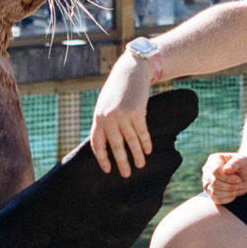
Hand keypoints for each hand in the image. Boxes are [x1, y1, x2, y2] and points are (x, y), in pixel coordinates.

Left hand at [87, 53, 153, 176]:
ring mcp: (123, 115)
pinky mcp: (137, 112)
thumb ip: (104, 123)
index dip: (103, 158)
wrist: (130, 72)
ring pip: (131, 141)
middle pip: (116, 146)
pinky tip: (148, 151)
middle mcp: (109, 118)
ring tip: (140, 166)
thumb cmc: (117, 91)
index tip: (108, 169)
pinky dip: (146, 143)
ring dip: (137, 155)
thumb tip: (107, 144)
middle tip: (126, 174)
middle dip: (121, 162)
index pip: (97, 144)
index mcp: (98, 118)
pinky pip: (142, 132)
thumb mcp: (104, 105)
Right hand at [200, 153, 246, 204]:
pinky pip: (215, 199)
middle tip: (241, 185)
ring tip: (239, 189)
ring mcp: (207, 182)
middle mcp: (207, 170)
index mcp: (214, 160)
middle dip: (230, 186)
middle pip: (214, 182)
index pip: (215, 171)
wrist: (245, 176)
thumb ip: (236, 162)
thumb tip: (226, 170)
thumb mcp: (244, 160)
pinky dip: (227, 199)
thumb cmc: (243, 166)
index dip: (227, 178)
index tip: (238, 179)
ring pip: (214, 192)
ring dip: (229, 193)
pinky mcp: (210, 192)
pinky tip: (234, 194)